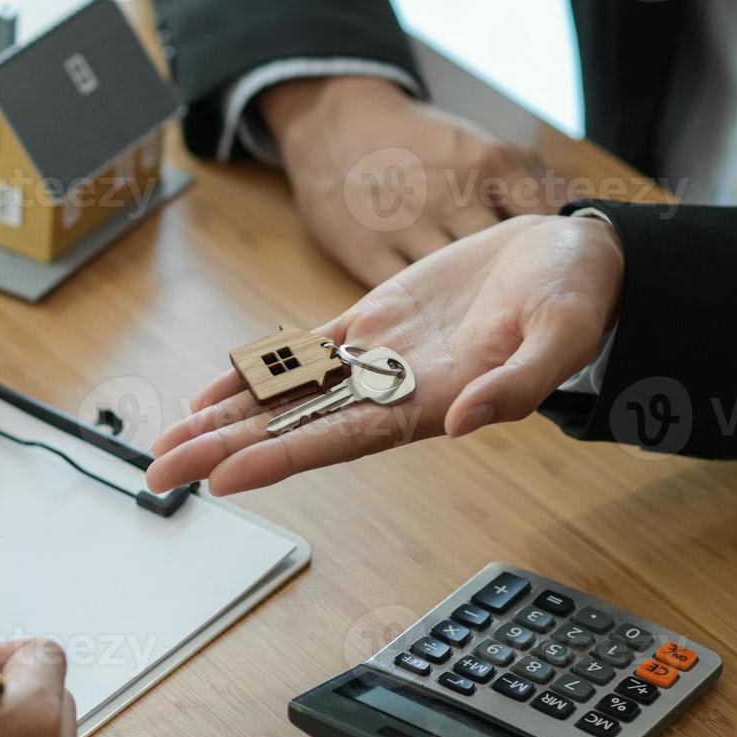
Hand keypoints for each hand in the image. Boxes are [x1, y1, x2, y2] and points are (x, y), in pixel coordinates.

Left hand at [146, 215, 623, 494]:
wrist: (576, 256)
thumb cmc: (577, 297)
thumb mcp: (563, 335)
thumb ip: (518, 386)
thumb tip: (463, 422)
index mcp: (432, 401)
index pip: (340, 439)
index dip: (280, 459)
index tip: (224, 479)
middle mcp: (392, 391)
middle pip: (293, 428)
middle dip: (224, 451)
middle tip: (158, 475)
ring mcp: (378, 359)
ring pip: (286, 398)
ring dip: (225, 422)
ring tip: (166, 447)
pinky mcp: (373, 323)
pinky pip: (302, 356)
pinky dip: (254, 376)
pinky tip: (209, 396)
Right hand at [261, 77, 561, 285]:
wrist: (336, 124)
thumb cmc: (419, 142)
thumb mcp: (480, 144)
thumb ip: (531, 179)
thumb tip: (577, 214)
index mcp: (488, 162)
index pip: (543, 219)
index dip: (555, 248)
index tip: (559, 267)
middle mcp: (451, 194)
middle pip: (502, 260)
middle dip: (513, 283)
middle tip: (518, 301)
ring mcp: (407, 226)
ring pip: (455, 287)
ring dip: (468, 304)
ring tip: (476, 315)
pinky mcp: (368, 252)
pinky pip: (406, 296)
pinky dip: (420, 309)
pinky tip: (430, 313)